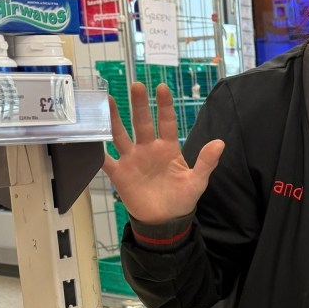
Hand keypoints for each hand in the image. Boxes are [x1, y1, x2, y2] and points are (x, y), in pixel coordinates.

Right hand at [101, 82, 224, 223]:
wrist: (165, 221)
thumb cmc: (181, 199)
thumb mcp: (197, 181)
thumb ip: (206, 162)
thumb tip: (220, 142)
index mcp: (168, 149)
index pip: (166, 122)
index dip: (164, 105)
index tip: (162, 88)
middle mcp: (148, 149)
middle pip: (142, 123)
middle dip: (139, 105)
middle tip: (137, 86)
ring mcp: (132, 159)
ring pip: (120, 134)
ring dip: (114, 118)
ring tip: (108, 100)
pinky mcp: (119, 174)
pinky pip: (105, 160)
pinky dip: (95, 150)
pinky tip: (88, 137)